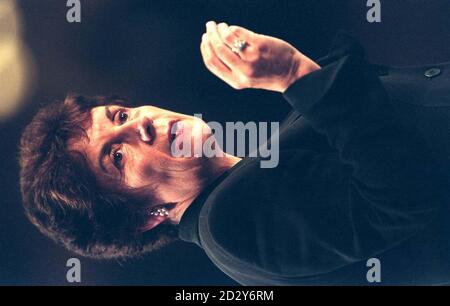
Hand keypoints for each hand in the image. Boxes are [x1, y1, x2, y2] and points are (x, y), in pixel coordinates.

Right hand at [200, 21, 320, 92]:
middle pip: (217, 50)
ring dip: (220, 29)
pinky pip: (239, 33)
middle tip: (209, 27)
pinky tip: (231, 27)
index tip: (204, 40)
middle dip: (210, 36)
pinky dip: (232, 28)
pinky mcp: (259, 45)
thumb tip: (214, 45)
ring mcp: (251, 58)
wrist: (291, 74)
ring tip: (220, 25)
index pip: (212, 64)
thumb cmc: (267, 73)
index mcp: (236, 81)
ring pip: (227, 39)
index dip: (205, 49)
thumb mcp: (246, 78)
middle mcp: (242, 71)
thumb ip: (231, 67)